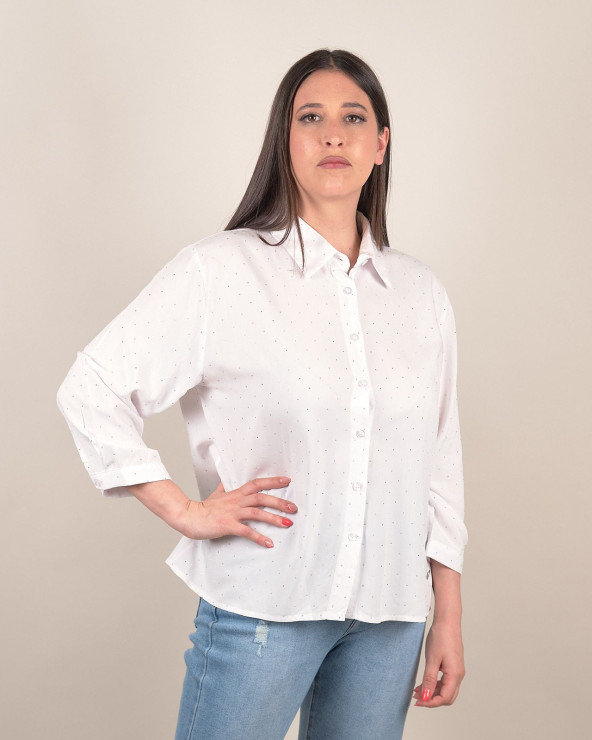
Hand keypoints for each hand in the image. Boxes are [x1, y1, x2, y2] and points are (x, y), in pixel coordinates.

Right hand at [176, 477, 296, 547]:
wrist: (188, 516)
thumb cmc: (203, 507)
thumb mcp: (215, 494)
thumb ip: (223, 488)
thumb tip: (224, 482)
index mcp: (236, 493)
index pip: (257, 483)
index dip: (272, 481)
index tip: (287, 480)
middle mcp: (236, 501)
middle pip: (261, 498)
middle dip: (279, 502)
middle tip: (294, 508)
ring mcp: (232, 513)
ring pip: (257, 513)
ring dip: (274, 518)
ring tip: (288, 524)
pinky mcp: (228, 526)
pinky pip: (246, 531)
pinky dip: (259, 537)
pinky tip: (269, 543)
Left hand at [412, 619, 464, 707]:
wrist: (447, 621)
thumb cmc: (441, 637)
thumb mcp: (432, 659)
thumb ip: (429, 680)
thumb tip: (425, 697)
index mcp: (455, 674)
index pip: (444, 698)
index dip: (431, 703)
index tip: (418, 701)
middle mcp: (459, 675)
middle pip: (447, 697)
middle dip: (432, 699)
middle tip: (416, 697)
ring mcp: (457, 670)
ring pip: (446, 689)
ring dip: (433, 692)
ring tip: (417, 690)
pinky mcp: (453, 665)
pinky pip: (446, 681)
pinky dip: (435, 684)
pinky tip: (424, 682)